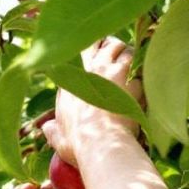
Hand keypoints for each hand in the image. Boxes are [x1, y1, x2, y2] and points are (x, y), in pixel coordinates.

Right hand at [41, 38, 141, 165]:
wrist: (100, 145)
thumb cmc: (77, 143)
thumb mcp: (58, 137)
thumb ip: (52, 129)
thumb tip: (46, 128)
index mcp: (71, 81)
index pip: (80, 51)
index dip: (90, 51)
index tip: (95, 57)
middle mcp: (91, 71)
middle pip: (104, 43)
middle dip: (111, 46)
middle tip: (117, 55)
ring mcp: (114, 74)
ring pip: (125, 50)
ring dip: (129, 56)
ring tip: (131, 66)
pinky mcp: (133, 83)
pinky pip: (141, 71)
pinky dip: (142, 77)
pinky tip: (142, 86)